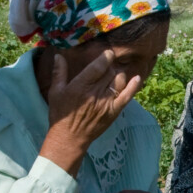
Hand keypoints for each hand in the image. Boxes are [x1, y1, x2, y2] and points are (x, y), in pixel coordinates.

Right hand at [40, 50, 145, 174]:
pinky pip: (128, 96)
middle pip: (110, 72)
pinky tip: (136, 78)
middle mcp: (95, 93)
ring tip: (113, 75)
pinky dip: (134, 86)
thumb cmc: (61, 114)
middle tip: (107, 68)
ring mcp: (106, 103)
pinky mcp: (114, 111)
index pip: (98, 66)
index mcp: (80, 86)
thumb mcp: (55, 92)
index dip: (106, 57)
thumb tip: (59, 56)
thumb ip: (59, 72)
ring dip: (118, 75)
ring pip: (119, 81)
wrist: (70, 138)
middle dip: (110, 67)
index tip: (108, 54)